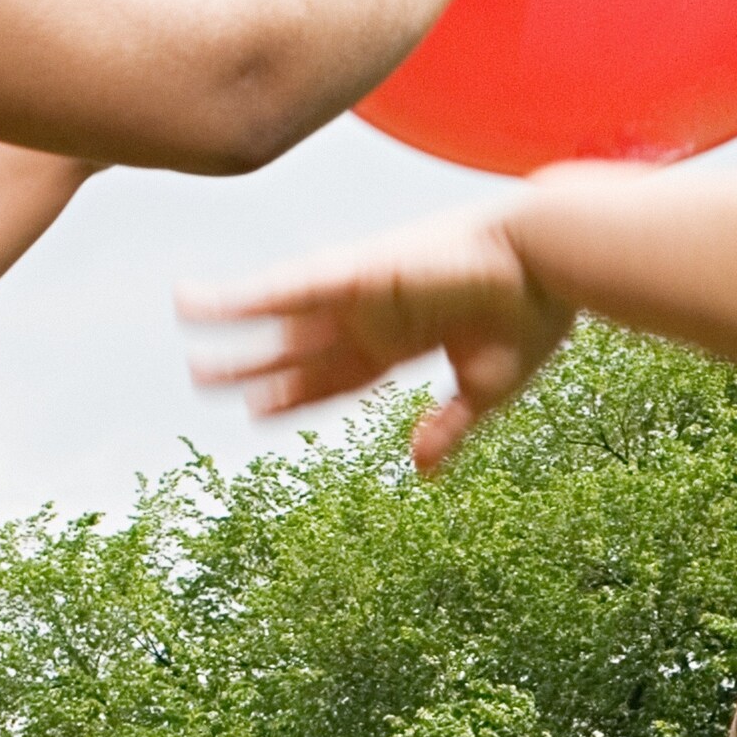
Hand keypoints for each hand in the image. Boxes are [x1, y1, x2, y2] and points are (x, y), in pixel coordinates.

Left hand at [188, 204, 577, 471]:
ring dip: (232, 319)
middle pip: (297, 346)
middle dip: (252, 363)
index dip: (295, 394)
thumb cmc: (533, 316)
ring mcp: (362, 292)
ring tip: (184, 319)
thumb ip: (447, 429)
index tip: (257, 411)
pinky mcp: (358, 271)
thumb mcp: (485, 391)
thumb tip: (419, 471)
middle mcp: (373, 314)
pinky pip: (289, 287)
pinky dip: (245, 294)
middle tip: (203, 376)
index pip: (334, 375)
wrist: (552, 265)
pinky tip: (206, 301)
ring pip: (281, 311)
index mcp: (402, 340)